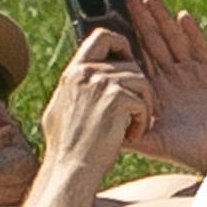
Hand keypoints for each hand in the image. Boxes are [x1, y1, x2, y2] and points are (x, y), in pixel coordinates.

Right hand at [40, 27, 153, 178]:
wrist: (70, 170)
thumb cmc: (67, 147)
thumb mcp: (62, 109)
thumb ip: (75, 87)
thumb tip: (83, 72)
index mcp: (72, 73)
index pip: (102, 36)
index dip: (121, 44)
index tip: (127, 62)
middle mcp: (84, 73)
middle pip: (130, 61)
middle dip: (139, 85)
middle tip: (133, 108)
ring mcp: (100, 84)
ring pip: (142, 81)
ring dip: (144, 105)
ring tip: (130, 127)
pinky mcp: (116, 99)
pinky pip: (144, 99)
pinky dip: (142, 120)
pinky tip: (130, 135)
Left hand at [122, 0, 206, 173]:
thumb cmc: (183, 151)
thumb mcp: (146, 139)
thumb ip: (122, 128)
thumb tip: (90, 125)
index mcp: (153, 88)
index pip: (134, 56)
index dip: (123, 35)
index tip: (106, 15)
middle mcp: (171, 76)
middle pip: (151, 41)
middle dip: (138, 17)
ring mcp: (192, 72)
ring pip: (173, 39)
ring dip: (161, 19)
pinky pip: (201, 48)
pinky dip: (192, 33)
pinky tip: (182, 17)